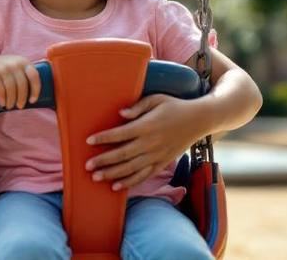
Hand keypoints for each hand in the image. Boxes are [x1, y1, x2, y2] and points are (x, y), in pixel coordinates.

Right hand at [0, 55, 40, 109]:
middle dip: (22, 98)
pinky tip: (2, 103)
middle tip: (20, 106)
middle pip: (22, 85)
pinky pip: (0, 90)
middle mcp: (14, 63)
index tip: (33, 100)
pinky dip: (2, 99)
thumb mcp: (16, 67)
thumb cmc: (4, 70)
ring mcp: (3, 68)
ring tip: (10, 106)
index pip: (34, 76)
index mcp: (23, 62)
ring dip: (11, 101)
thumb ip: (25, 75)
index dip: (35, 90)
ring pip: (11, 89)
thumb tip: (39, 95)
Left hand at [85, 94, 203, 189]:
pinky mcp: (162, 163)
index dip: (104, 137)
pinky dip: (130, 182)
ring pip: (132, 168)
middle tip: (87, 166)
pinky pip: (144, 175)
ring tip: (96, 178)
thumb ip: (137, 106)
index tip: (88, 141)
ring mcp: (157, 156)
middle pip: (123, 154)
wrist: (199, 120)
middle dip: (104, 161)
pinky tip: (116, 186)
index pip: (121, 134)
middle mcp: (151, 143)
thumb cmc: (174, 107)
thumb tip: (120, 113)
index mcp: (147, 126)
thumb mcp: (156, 99)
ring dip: (113, 174)